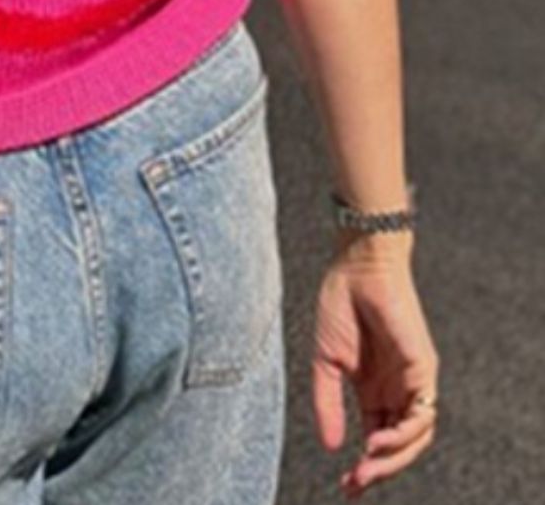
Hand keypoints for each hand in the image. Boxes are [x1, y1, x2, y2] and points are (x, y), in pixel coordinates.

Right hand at [313, 242, 439, 495]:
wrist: (357, 266)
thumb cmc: (340, 303)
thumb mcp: (325, 362)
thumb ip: (327, 403)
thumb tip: (331, 447)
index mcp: (373, 390)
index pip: (376, 439)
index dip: (365, 466)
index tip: (346, 487)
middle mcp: (396, 390)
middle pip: (398, 444)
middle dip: (379, 470)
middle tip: (355, 483)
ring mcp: (412, 380)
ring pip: (416, 436)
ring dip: (393, 457)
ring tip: (367, 465)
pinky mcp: (423, 368)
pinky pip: (423, 413)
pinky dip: (405, 433)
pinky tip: (380, 440)